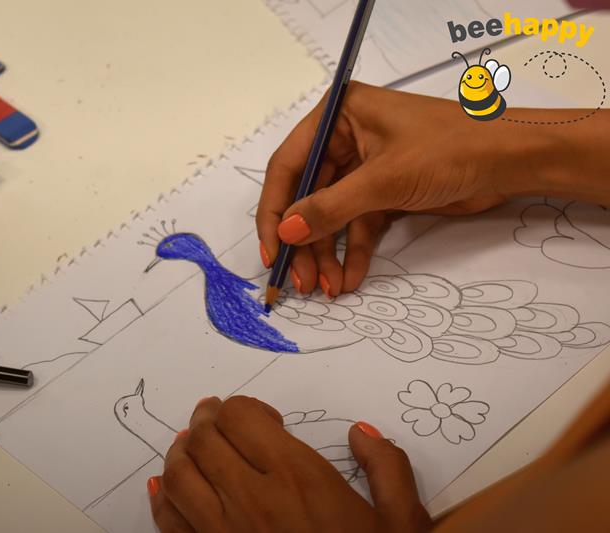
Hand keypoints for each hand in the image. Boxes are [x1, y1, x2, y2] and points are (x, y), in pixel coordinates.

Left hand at [148, 396, 430, 532]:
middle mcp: (252, 500)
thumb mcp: (401, 522)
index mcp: (298, 479)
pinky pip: (168, 522)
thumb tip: (362, 433)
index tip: (264, 420)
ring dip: (180, 451)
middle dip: (205, 419)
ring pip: (177, 474)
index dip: (243, 408)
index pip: (239, 417)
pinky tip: (166, 488)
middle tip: (215, 417)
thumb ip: (387, 468)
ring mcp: (222, 532)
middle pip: (202, 439)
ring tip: (193, 445)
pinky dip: (162, 498)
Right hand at [257, 82, 522, 295]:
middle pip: (308, 197)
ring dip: (327, 254)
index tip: (271, 249)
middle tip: (299, 281)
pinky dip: (352, 252)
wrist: (512, 160)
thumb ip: (329, 208)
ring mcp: (365, 167)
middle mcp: (345, 138)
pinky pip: (357, 225)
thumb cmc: (449, 150)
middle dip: (305, 242)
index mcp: (337, 116)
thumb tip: (285, 232)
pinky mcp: (384, 191)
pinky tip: (349, 278)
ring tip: (326, 288)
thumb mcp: (383, 180)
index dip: (275, 210)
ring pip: (332, 216)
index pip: (288, 166)